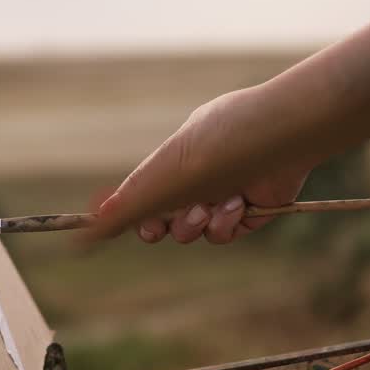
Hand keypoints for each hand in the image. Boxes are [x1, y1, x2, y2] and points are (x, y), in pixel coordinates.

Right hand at [95, 87, 315, 243]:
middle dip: (166, 225)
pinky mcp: (250, 210)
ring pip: (195, 231)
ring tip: (211, 207)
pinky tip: (238, 204)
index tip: (135, 226)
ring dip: (197, 224)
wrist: (280, 136)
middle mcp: (197, 177)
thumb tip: (90, 226)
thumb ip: (128, 203)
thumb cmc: (218, 144)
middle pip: (166, 220)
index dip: (135, 215)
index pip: (143, 195)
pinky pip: (226, 233)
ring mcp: (223, 194)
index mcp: (172, 161)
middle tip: (164, 226)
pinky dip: (227, 225)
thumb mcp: (165, 173)